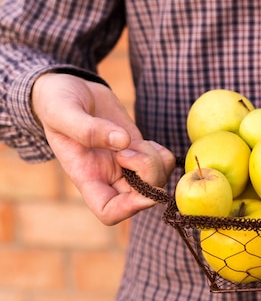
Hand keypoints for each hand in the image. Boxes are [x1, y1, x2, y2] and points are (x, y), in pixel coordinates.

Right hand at [32, 73, 175, 224]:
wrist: (68, 88)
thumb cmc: (56, 102)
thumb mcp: (62, 111)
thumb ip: (88, 129)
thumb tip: (124, 141)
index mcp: (86, 176)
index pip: (109, 212)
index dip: (129, 208)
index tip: (138, 183)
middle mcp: (108, 176)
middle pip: (141, 198)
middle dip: (148, 176)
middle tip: (130, 149)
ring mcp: (126, 165)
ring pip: (157, 180)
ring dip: (155, 162)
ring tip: (133, 141)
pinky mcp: (139, 150)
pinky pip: (163, 163)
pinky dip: (162, 154)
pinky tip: (145, 141)